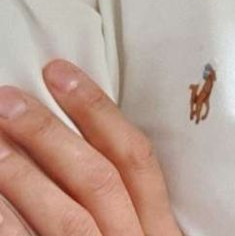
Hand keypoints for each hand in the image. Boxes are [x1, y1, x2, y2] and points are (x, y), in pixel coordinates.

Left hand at [0, 59, 180, 234]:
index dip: (98, 110)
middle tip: (10, 100)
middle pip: (98, 179)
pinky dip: (8, 221)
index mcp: (160, 230)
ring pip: (65, 216)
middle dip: (50, 135)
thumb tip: (78, 143)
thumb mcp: (143, 235)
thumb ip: (126, 205)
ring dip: (21, 175)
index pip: (136, 157)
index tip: (60, 73)